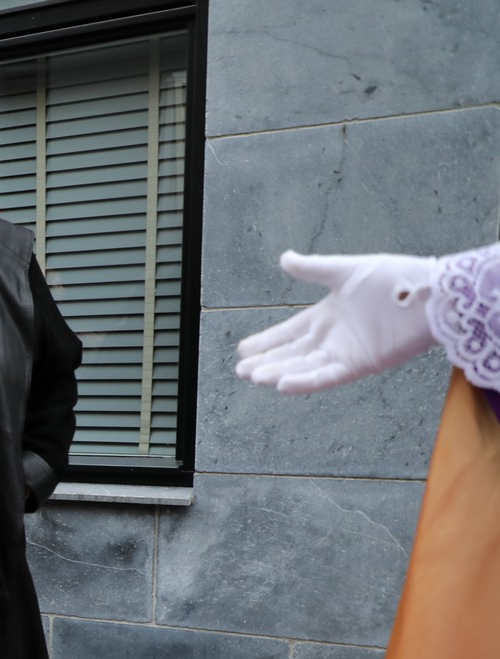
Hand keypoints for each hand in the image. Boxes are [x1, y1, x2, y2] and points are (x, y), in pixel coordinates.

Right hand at [236, 251, 437, 393]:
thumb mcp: (346, 270)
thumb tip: (284, 258)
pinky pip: (327, 376)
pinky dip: (306, 381)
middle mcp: (332, 338)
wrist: (432, 291)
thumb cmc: (395, 276)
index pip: (288, 332)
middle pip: (291, 355)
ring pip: (304, 368)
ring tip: (255, 377)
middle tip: (242, 370)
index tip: (243, 350)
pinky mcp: (361, 364)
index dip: (266, 341)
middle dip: (266, 362)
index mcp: (327, 316)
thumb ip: (313, 269)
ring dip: (279, 373)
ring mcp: (345, 353)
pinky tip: (283, 384)